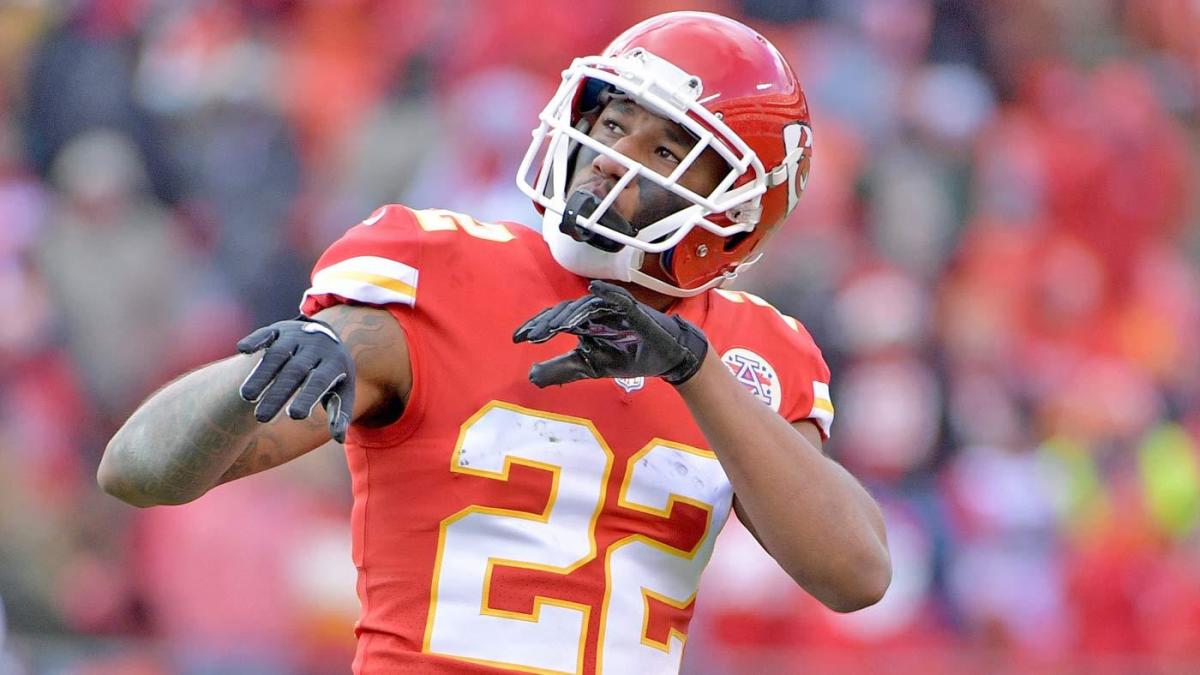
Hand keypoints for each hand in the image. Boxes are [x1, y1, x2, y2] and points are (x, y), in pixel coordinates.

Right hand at [236, 315, 355, 441]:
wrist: (328, 338)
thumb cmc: (332, 375)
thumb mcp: (341, 392)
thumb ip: (340, 414)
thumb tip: (340, 439)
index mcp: (334, 363)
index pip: (319, 381)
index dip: (307, 397)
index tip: (295, 416)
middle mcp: (316, 346)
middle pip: (295, 371)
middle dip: (278, 394)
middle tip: (262, 418)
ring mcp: (297, 336)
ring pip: (277, 354)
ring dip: (260, 374)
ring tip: (246, 397)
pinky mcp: (279, 329)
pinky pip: (266, 333)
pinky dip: (254, 340)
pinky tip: (242, 350)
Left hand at [513, 280, 707, 387]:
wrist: (665, 359)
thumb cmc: (629, 357)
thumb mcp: (591, 367)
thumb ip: (563, 369)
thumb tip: (531, 375)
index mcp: (583, 324)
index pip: (555, 320)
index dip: (536, 327)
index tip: (517, 339)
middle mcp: (594, 313)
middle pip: (566, 310)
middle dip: (547, 322)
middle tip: (530, 335)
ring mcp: (613, 309)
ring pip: (587, 305)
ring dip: (570, 314)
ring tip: (554, 327)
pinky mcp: (633, 309)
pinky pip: (619, 298)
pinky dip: (607, 292)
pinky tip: (594, 289)